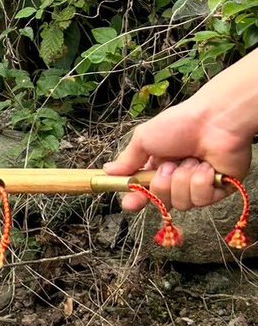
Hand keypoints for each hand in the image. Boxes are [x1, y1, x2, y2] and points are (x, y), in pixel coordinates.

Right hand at [104, 97, 252, 211]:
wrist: (214, 120)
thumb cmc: (179, 124)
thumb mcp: (144, 139)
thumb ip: (127, 160)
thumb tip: (108, 171)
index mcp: (158, 167)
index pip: (145, 191)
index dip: (136, 199)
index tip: (130, 204)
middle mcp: (177, 179)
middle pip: (162, 201)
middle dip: (162, 185)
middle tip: (168, 166)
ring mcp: (198, 185)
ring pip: (182, 203)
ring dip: (182, 180)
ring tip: (190, 161)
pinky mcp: (218, 189)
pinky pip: (202, 200)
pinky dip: (200, 182)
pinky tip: (205, 166)